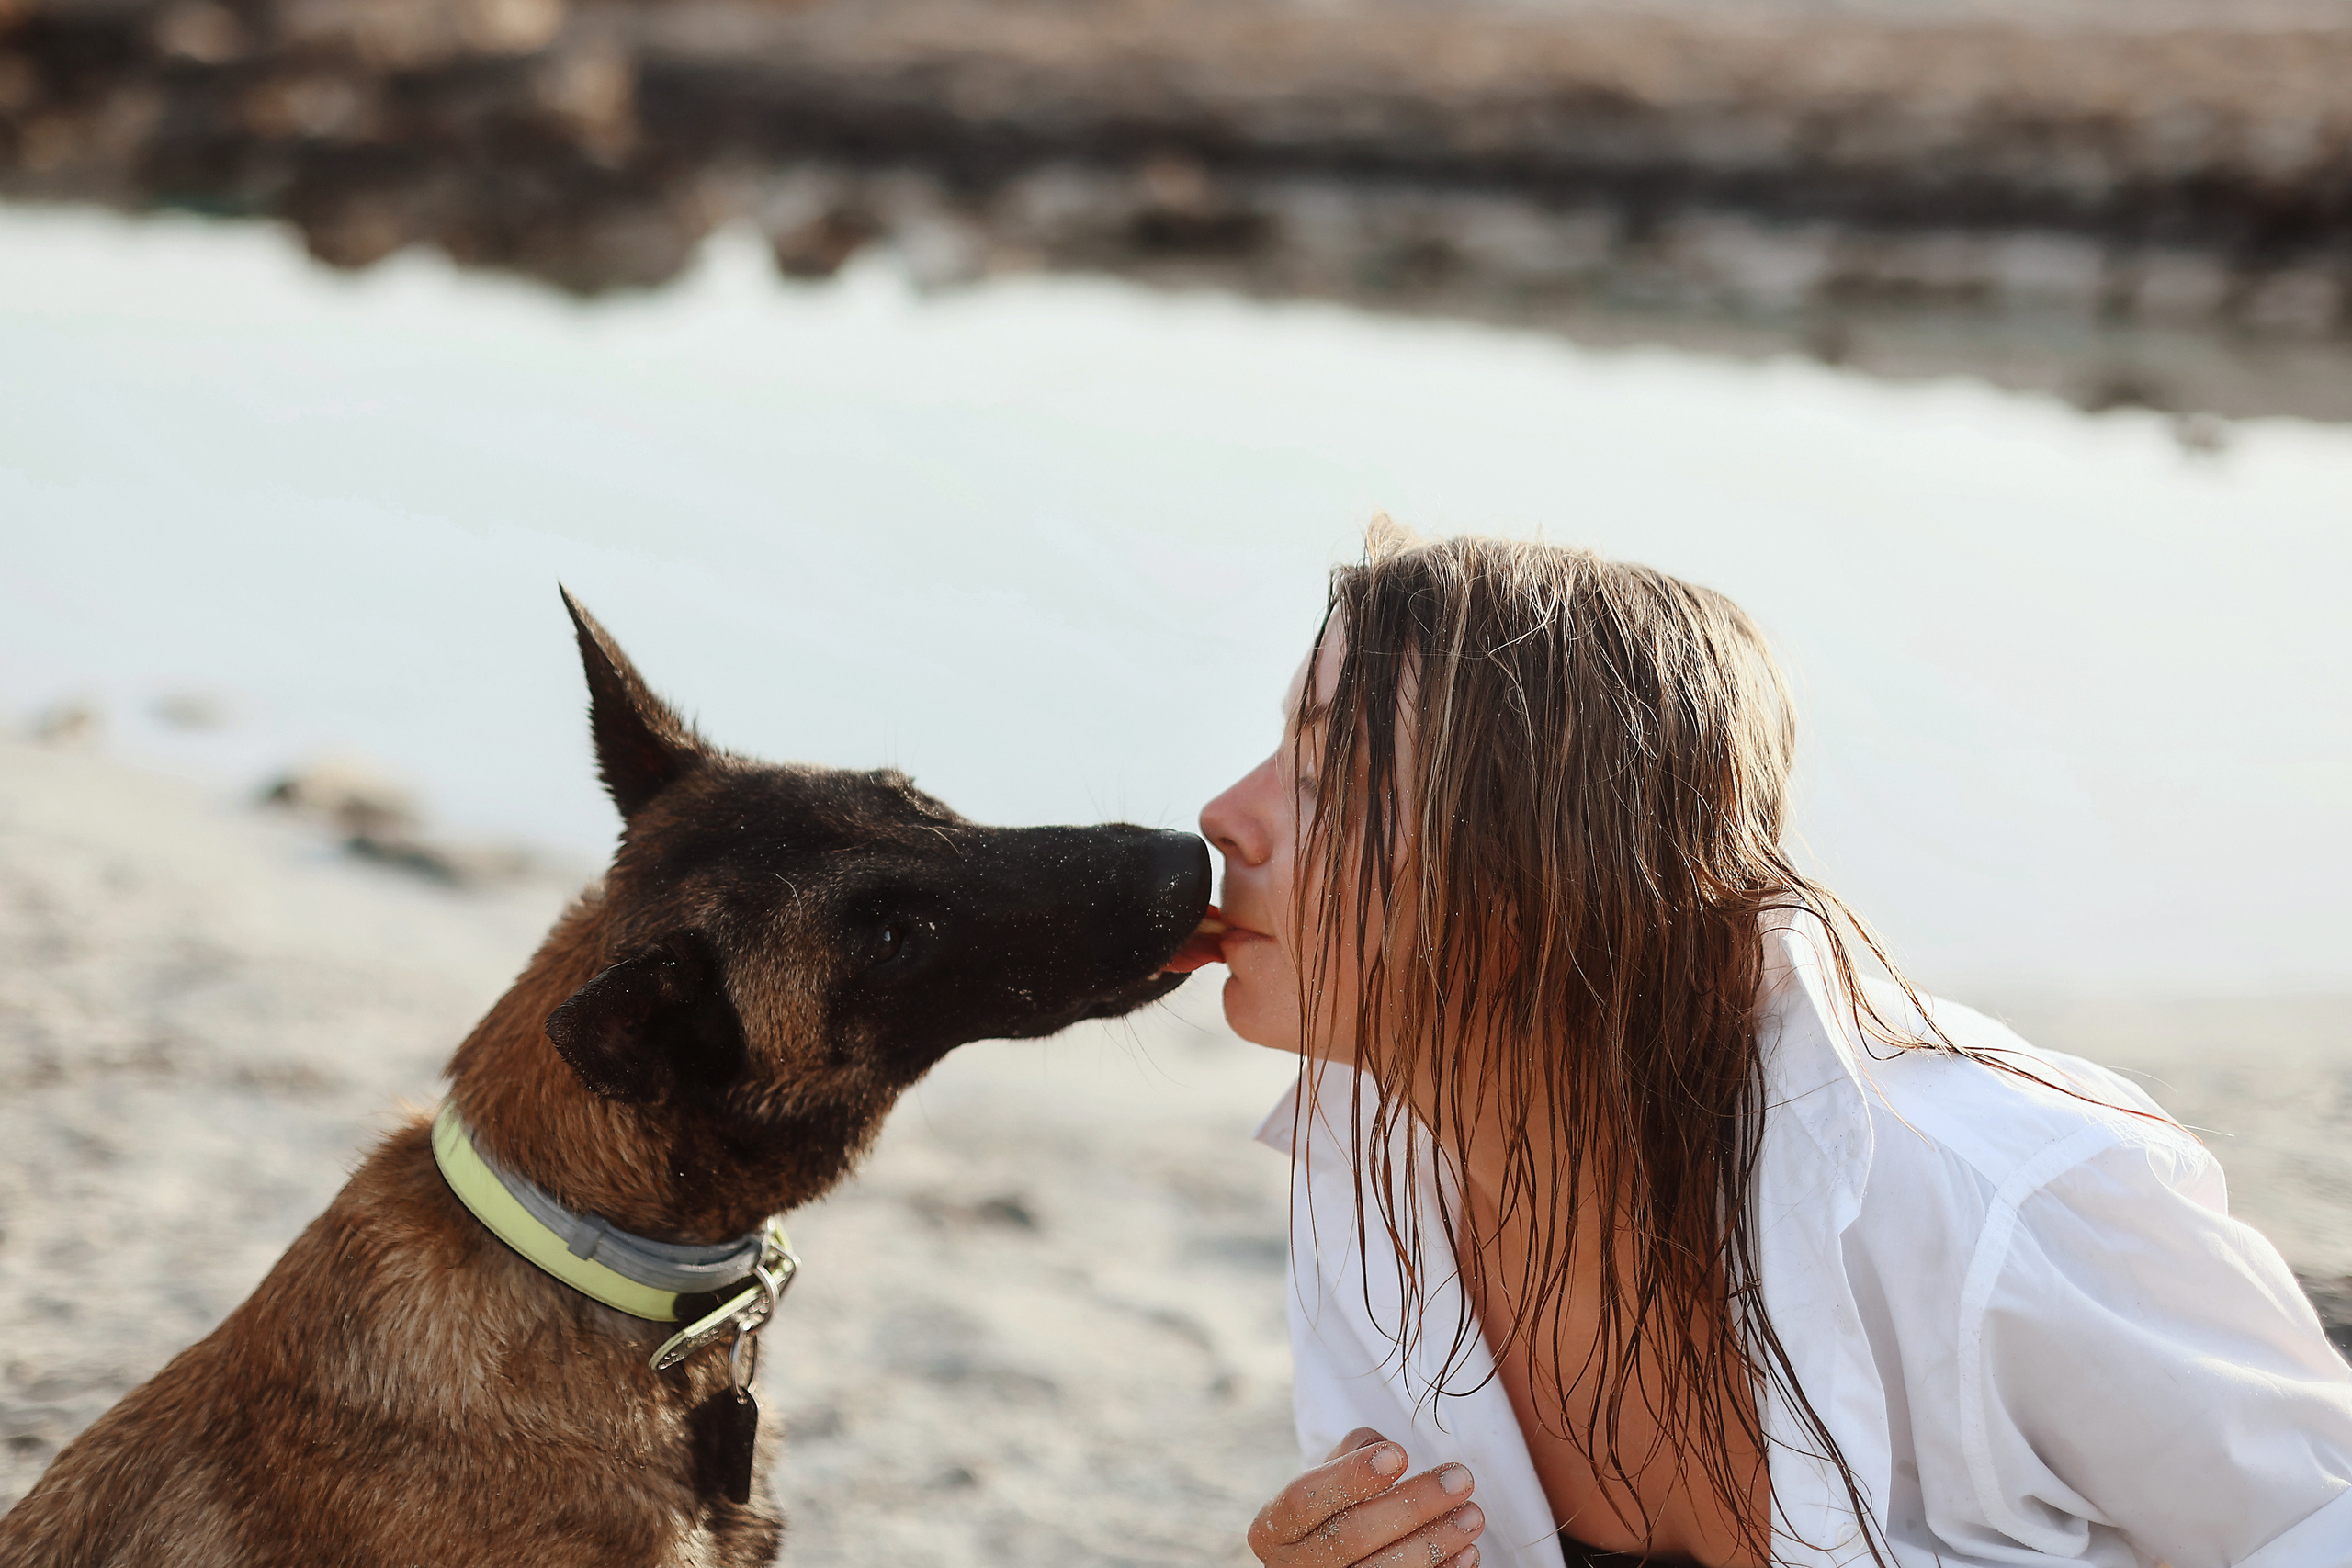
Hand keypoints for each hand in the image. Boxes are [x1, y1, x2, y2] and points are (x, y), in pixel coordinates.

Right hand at [1247, 1428, 1484, 1566]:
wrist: (1332, 1559)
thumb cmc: (1338, 1506)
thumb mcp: (1332, 1474)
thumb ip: (1353, 1453)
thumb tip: (1385, 1448)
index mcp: (1274, 1529)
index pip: (1304, 1499)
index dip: (1351, 1476)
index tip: (1401, 1453)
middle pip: (1350, 1537)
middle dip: (1411, 1506)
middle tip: (1460, 1478)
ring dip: (1434, 1543)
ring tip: (1473, 1515)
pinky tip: (1468, 1552)